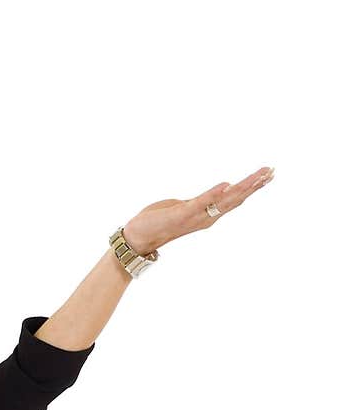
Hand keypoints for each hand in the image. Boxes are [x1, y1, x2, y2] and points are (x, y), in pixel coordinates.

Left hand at [122, 165, 274, 255]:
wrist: (138, 238)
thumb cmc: (159, 222)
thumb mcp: (184, 208)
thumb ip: (201, 202)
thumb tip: (215, 194)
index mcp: (207, 213)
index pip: (235, 198)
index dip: (252, 186)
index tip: (269, 174)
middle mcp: (205, 217)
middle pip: (235, 199)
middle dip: (254, 185)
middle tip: (272, 171)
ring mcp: (195, 217)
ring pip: (223, 201)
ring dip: (241, 188)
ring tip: (257, 176)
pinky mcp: (181, 215)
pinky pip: (200, 203)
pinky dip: (213, 194)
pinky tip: (226, 185)